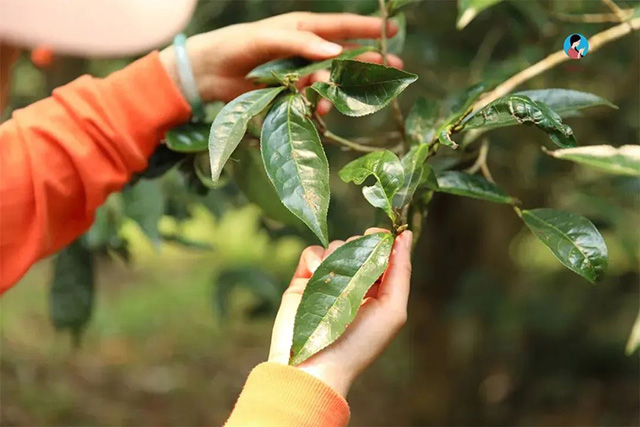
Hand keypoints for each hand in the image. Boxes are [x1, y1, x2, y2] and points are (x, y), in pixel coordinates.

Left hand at [159, 12, 402, 112]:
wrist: (208, 72)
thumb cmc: (234, 45)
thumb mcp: (266, 39)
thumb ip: (300, 43)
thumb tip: (335, 52)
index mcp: (302, 28)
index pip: (341, 26)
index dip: (367, 28)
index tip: (392, 30)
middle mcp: (305, 50)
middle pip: (344, 55)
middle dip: (367, 62)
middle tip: (393, 68)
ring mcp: (299, 72)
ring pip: (330, 81)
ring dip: (336, 91)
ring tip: (329, 103)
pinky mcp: (290, 92)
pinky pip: (313, 99)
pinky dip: (318, 105)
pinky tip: (318, 111)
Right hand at [268, 228, 412, 396]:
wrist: (315, 365)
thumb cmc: (360, 343)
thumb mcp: (393, 310)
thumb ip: (401, 271)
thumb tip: (406, 234)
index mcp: (378, 290)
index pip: (382, 253)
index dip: (381, 241)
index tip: (377, 238)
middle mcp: (354, 282)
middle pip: (358, 244)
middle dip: (358, 249)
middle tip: (355, 271)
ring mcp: (328, 280)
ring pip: (336, 246)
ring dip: (336, 258)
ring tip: (333, 284)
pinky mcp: (305, 279)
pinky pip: (312, 252)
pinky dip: (314, 258)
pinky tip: (315, 274)